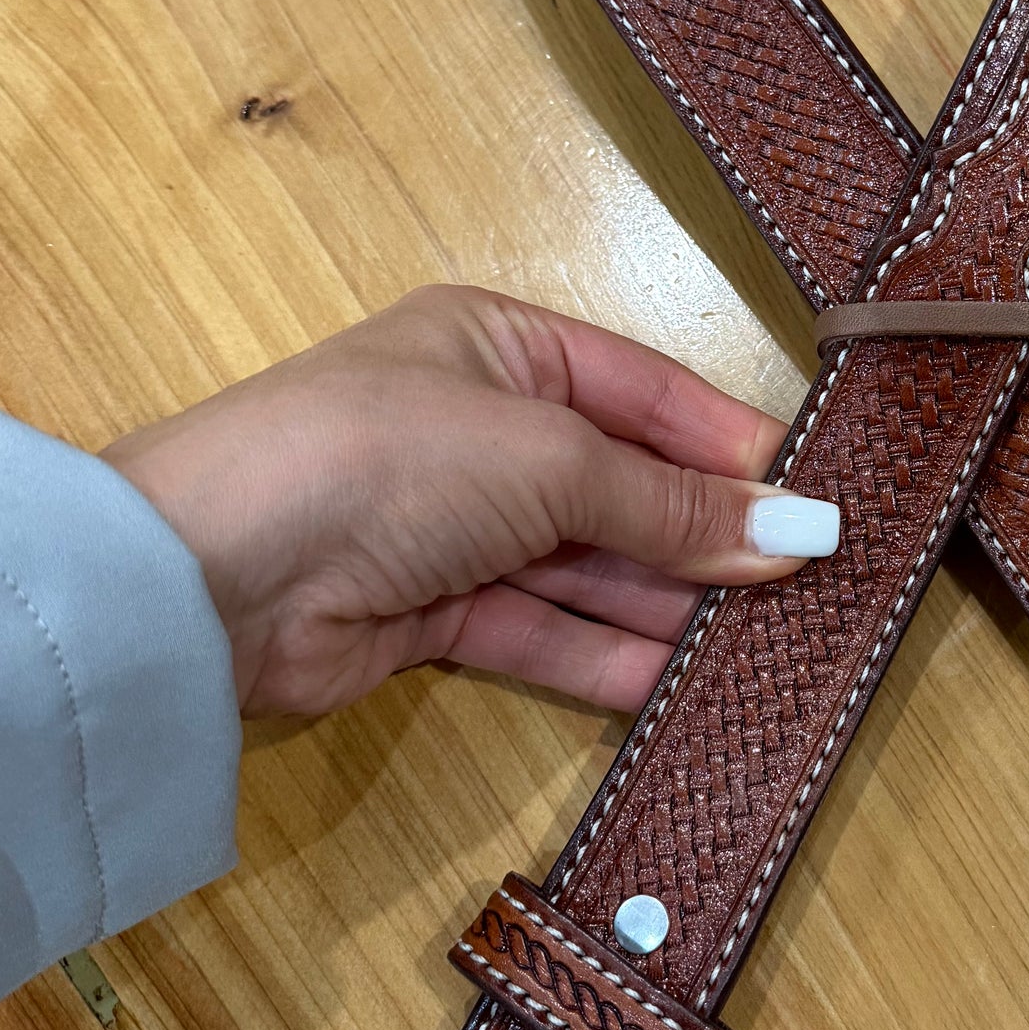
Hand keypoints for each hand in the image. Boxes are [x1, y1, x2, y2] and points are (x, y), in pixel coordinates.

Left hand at [102, 285, 835, 718]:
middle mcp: (478, 429)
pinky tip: (679, 683)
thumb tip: (797, 529)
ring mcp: (452, 526)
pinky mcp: (428, 615)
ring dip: (667, 606)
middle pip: (622, 486)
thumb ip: (673, 504)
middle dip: (707, 537)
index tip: (817, 504)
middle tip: (809, 589)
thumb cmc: (380, 457)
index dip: (730, 448)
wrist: (211, 574)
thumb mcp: (550, 458)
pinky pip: (540, 631)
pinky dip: (604, 657)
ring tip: (765, 646)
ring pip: (586, 567)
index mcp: (500, 346)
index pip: (646, 393)